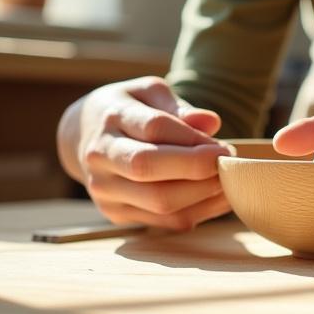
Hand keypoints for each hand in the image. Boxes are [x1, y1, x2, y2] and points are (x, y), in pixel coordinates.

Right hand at [58, 76, 231, 230]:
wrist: (85, 135)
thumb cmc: (130, 109)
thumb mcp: (151, 93)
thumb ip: (180, 107)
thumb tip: (211, 122)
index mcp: (112, 118)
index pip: (154, 129)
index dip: (193, 140)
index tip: (224, 146)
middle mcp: (101, 156)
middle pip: (149, 168)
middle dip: (196, 169)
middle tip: (228, 164)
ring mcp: (105, 189)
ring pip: (158, 201)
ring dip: (203, 194)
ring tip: (229, 181)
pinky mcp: (116, 214)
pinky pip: (164, 221)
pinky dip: (198, 212)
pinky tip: (218, 198)